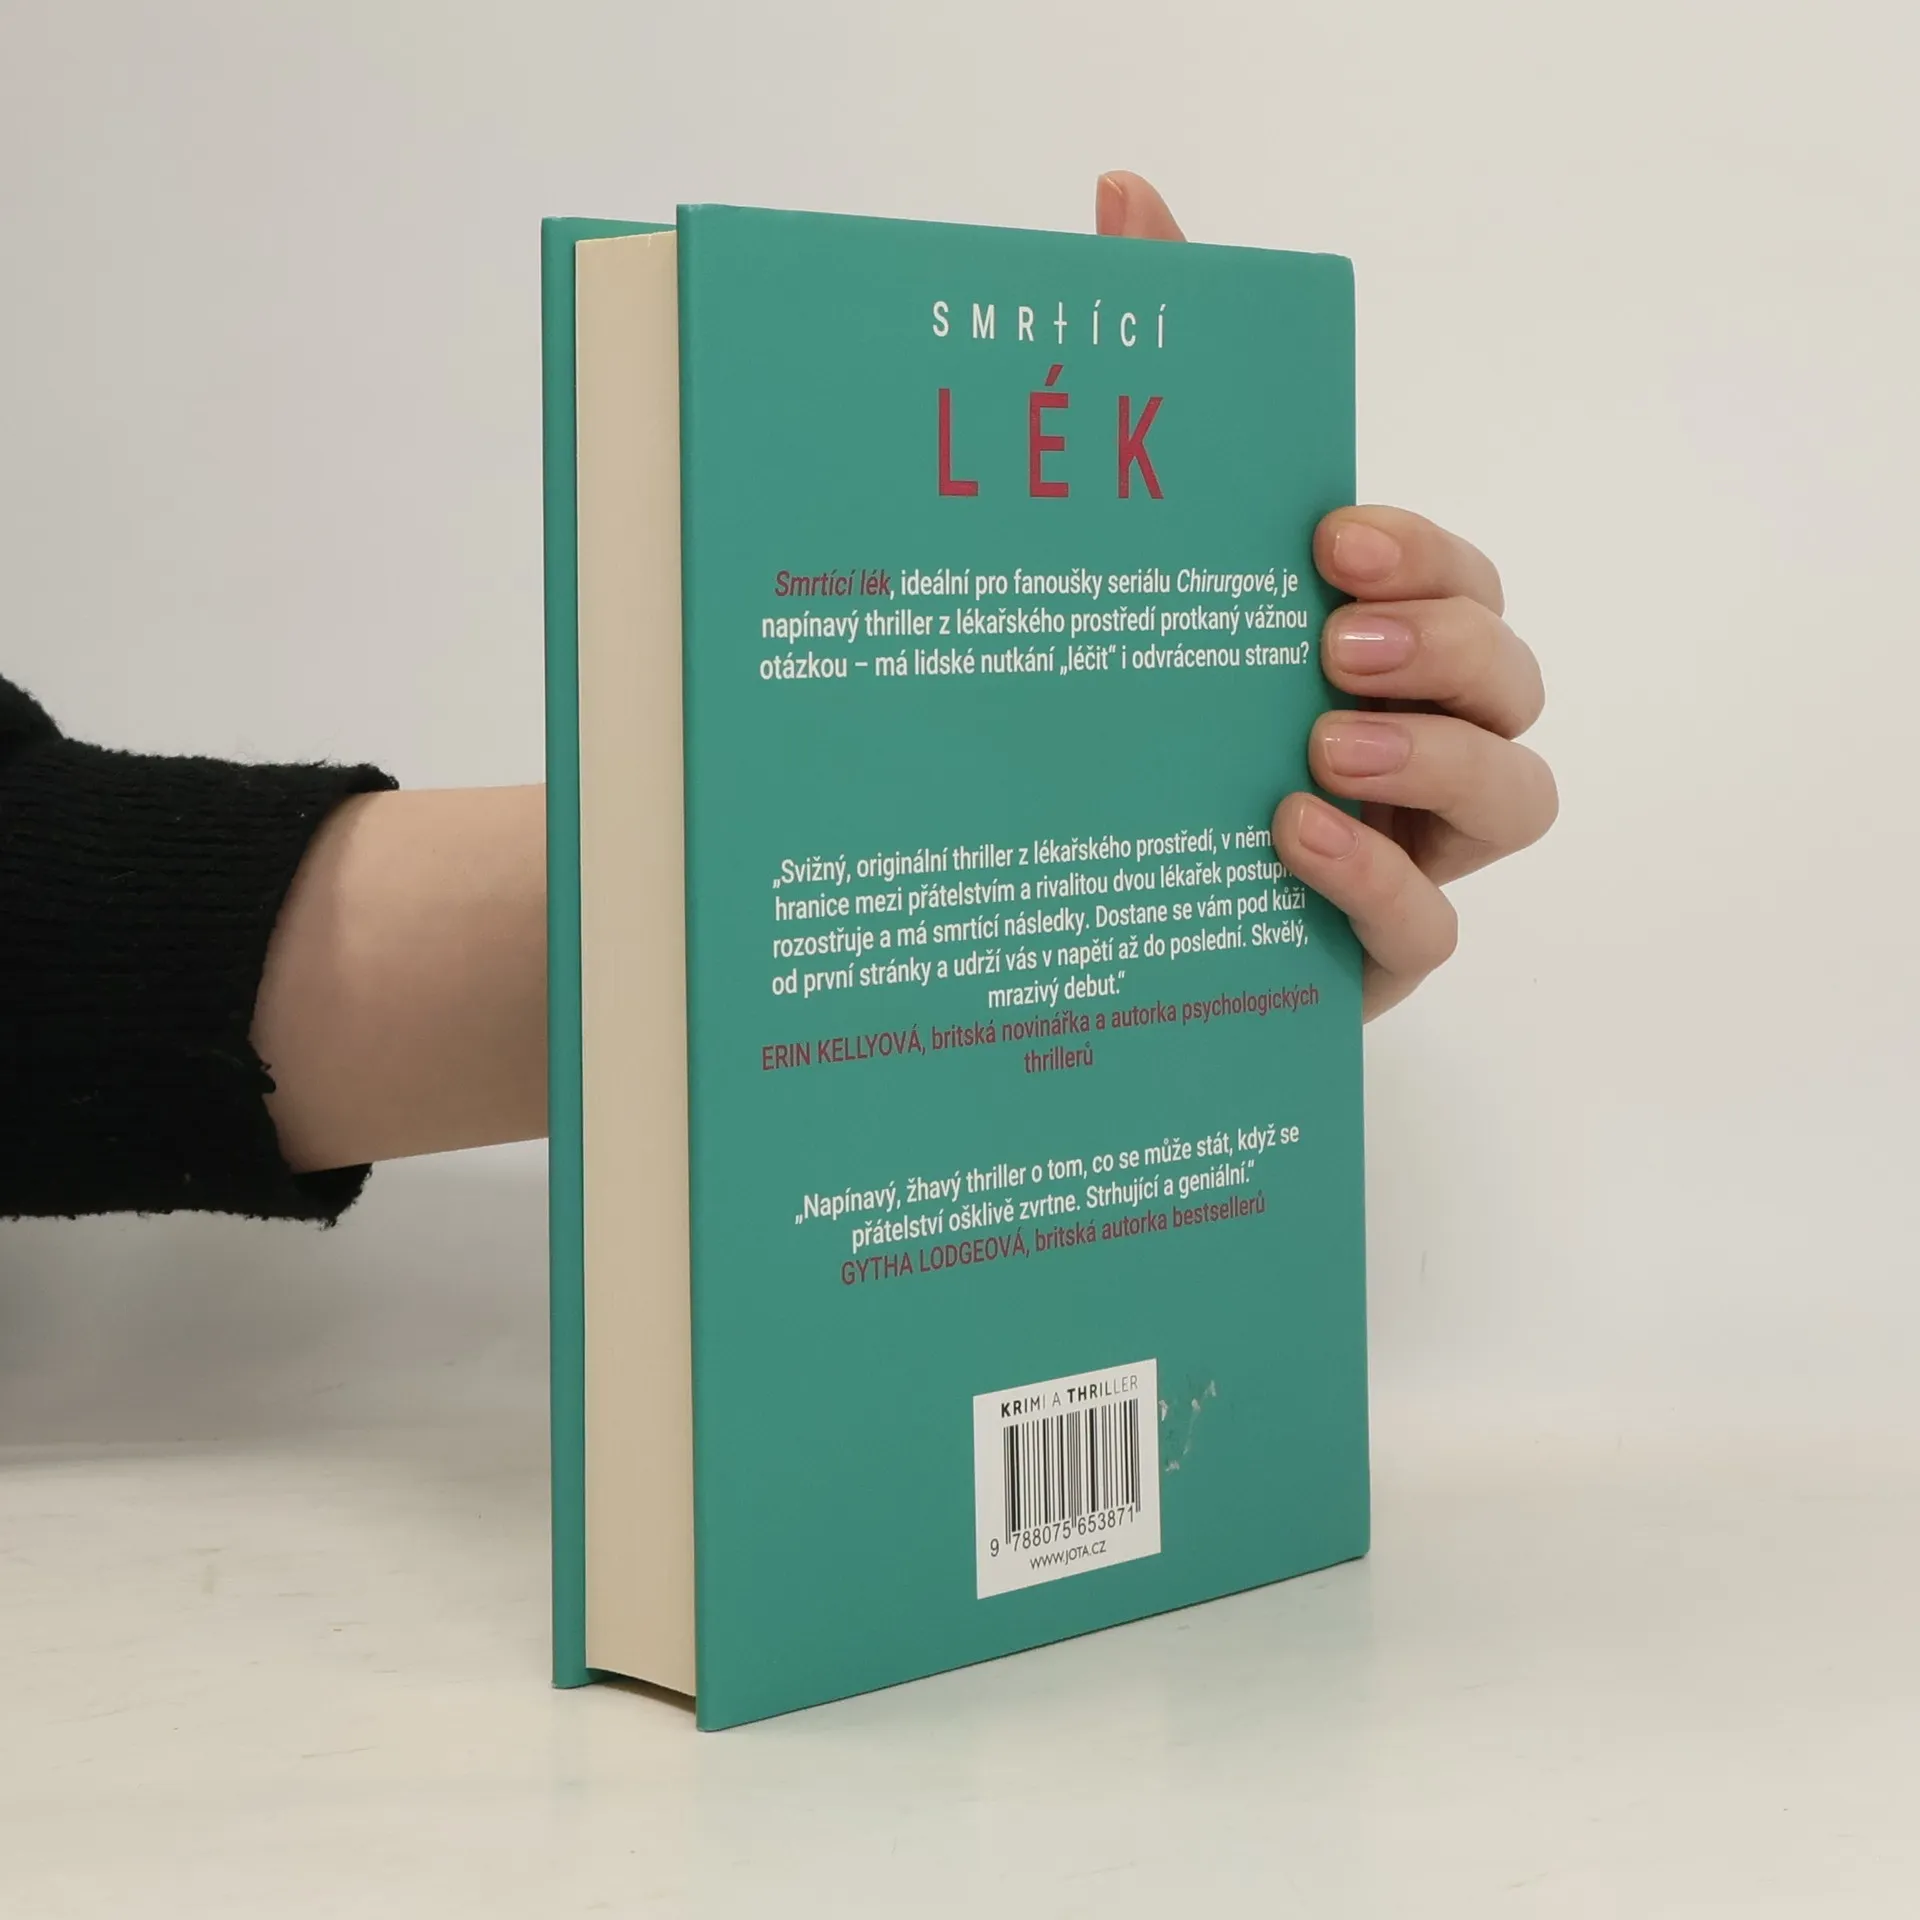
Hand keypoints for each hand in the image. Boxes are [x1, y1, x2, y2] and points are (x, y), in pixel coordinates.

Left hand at [1095, 171, 1557, 1018]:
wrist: (1057, 915)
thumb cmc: (1125, 723)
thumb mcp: (1131, 566)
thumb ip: (1154, 382)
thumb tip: (1126, 196)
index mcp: (1366, 644)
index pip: (1455, 575)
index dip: (1422, 549)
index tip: (1328, 538)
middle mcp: (1411, 737)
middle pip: (1512, 674)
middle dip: (1445, 642)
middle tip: (1334, 642)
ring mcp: (1408, 846)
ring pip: (1517, 797)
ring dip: (1439, 758)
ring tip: (1318, 749)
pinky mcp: (1372, 953)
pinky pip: (1432, 929)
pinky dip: (1379, 883)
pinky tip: (1292, 842)